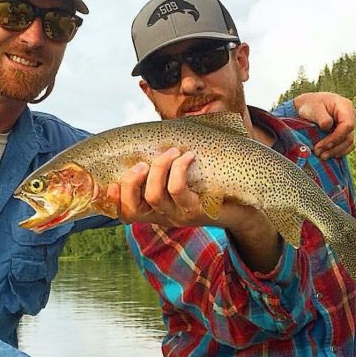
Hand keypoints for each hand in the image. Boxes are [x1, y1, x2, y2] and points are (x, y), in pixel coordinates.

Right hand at [107, 148, 280, 270]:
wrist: (244, 209)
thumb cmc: (210, 189)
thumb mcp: (185, 182)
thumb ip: (166, 170)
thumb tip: (153, 139)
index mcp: (156, 211)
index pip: (125, 213)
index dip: (113, 200)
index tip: (110, 182)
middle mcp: (164, 217)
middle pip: (134, 208)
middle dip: (131, 183)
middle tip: (141, 163)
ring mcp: (180, 216)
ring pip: (155, 195)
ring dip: (159, 168)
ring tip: (172, 151)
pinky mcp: (197, 211)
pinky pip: (179, 189)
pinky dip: (178, 169)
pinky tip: (187, 157)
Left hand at [294, 92, 355, 159]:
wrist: (309, 106)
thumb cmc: (311, 105)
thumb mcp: (313, 108)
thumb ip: (321, 117)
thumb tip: (327, 126)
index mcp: (345, 107)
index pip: (348, 125)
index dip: (337, 137)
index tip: (322, 145)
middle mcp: (350, 116)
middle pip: (349, 136)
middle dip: (334, 147)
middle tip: (319, 153)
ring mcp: (348, 126)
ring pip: (348, 143)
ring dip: (336, 152)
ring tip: (322, 156)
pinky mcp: (344, 134)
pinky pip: (346, 146)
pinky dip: (338, 152)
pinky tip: (328, 155)